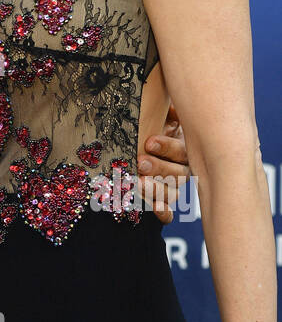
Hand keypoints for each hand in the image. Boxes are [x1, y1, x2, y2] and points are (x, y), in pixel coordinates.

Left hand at [138, 102, 189, 224]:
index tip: (149, 142)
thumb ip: (167, 112)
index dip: (167, 147)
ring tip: (138, 183)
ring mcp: (174, 188)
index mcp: (182, 148)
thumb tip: (171, 107)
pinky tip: (155, 209)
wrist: (139, 148)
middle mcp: (181, 169)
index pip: (181, 150)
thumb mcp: (159, 117)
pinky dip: (163, 212)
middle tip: (140, 162)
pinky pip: (167, 214)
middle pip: (178, 174)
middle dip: (158, 168)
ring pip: (173, 193)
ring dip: (157, 190)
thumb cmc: (150, 128)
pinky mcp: (163, 204)